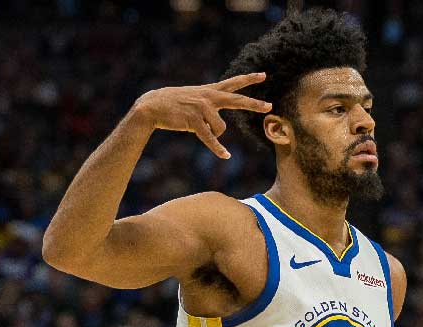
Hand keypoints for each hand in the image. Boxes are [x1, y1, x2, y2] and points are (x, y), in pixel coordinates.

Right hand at [130, 73, 271, 158]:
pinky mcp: (194, 121)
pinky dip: (217, 148)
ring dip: (212, 134)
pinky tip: (225, 155)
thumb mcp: (194, 98)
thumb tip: (219, 123)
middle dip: (254, 104)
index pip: (232, 83)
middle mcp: (208, 97)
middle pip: (237, 100)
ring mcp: (201, 108)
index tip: (263, 75)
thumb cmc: (173, 104)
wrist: (152, 106)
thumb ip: (209, 103)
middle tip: (269, 106)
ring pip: (221, 128)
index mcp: (209, 91)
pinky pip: (210, 138)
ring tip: (196, 127)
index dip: (248, 79)